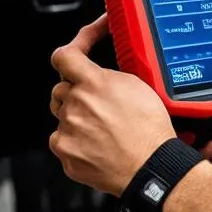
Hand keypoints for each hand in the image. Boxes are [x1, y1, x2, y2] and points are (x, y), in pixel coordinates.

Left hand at [48, 15, 211, 195]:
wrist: (149, 166)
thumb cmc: (150, 131)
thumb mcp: (140, 88)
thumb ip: (111, 77)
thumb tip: (101, 73)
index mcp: (95, 84)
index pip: (65, 55)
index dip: (73, 47)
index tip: (82, 45)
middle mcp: (76, 104)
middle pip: (62, 88)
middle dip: (76, 92)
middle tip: (97, 101)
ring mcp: (67, 129)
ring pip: (62, 115)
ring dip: (77, 116)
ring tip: (102, 127)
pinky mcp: (65, 151)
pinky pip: (61, 139)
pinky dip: (75, 140)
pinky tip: (96, 143)